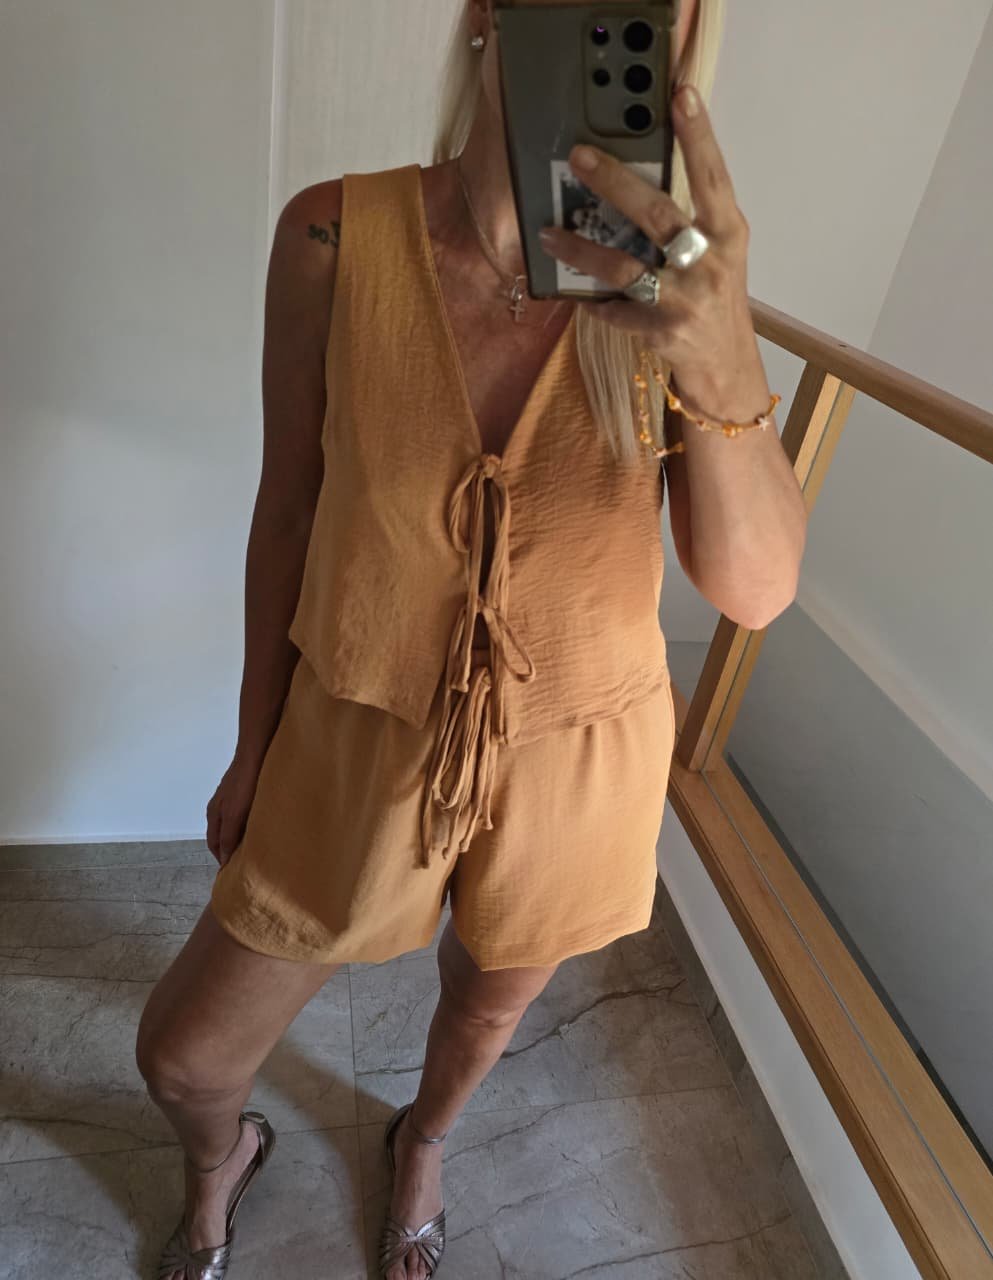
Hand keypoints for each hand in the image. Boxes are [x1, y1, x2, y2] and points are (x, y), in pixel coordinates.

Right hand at [206, 752, 263, 866]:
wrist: (256, 752)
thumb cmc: (243, 783)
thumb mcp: (234, 814)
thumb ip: (229, 836)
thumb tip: (225, 860)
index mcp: (214, 815)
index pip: (216, 845)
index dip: (223, 860)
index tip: (234, 875)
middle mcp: (221, 808)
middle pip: (224, 836)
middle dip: (233, 851)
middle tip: (247, 866)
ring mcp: (233, 799)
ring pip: (236, 826)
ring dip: (243, 838)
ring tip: (257, 850)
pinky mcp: (246, 792)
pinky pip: (246, 815)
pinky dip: (251, 826)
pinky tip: (263, 828)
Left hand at [538, 83, 767, 421]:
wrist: (725, 366)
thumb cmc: (715, 297)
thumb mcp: (717, 253)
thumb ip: (691, 218)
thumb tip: (638, 176)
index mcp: (728, 234)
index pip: (713, 176)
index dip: (698, 135)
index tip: (681, 94)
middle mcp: (709, 263)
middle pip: (657, 214)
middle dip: (614, 182)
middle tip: (579, 157)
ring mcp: (684, 300)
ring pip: (624, 268)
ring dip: (581, 251)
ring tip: (551, 234)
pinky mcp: (662, 333)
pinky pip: (614, 309)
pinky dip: (593, 301)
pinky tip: (575, 293)